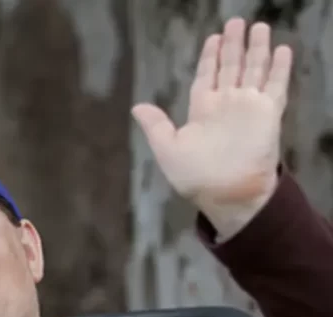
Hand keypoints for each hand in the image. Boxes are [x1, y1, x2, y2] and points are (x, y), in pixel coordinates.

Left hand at [132, 18, 290, 221]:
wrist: (225, 194)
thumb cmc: (194, 177)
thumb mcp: (167, 149)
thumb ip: (155, 125)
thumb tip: (137, 107)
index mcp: (202, 110)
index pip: (207, 76)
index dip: (210, 58)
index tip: (213, 38)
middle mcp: (226, 105)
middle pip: (231, 67)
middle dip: (232, 46)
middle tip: (235, 22)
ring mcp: (248, 107)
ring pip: (254, 70)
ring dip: (257, 49)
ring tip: (259, 27)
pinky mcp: (268, 113)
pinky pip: (275, 85)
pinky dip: (278, 68)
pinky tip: (280, 50)